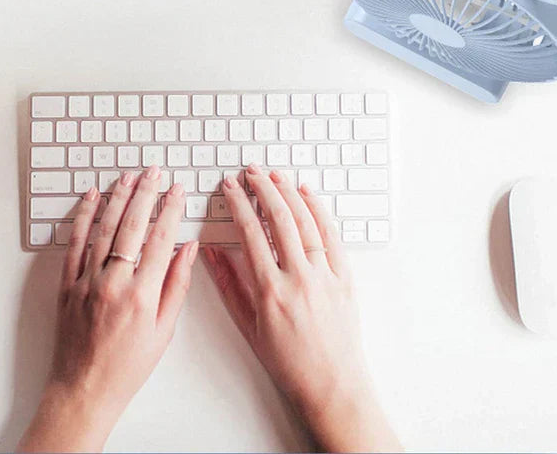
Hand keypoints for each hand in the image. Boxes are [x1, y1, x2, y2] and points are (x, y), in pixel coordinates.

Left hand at [18, 167, 197, 452]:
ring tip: (128, 177)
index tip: (177, 191)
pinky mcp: (67, 285)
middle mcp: (113, 283)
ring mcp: (87, 282)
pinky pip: (75, 244)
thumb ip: (177, 286)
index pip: (161, 239)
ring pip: (103, 229)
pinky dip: (83, 218)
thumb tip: (189, 249)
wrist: (84, 390)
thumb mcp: (164, 331)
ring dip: (117, 198)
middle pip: (132, 226)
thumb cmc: (127, 365)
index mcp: (142, 295)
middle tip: (154, 172)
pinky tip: (92, 198)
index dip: (171, 210)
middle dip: (146, 194)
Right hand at [202, 165, 400, 452]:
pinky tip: (307, 194)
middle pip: (279, 220)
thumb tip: (211, 252)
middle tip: (250, 172)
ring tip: (274, 176)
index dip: (238, 204)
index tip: (230, 187)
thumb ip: (229, 285)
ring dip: (288, 194)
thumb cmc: (288, 361)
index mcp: (271, 291)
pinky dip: (319, 211)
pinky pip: (332, 236)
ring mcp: (325, 276)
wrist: (332, 385)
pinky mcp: (345, 277)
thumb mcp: (249, 326)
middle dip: (262, 189)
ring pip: (305, 222)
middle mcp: (299, 279)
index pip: (251, 233)